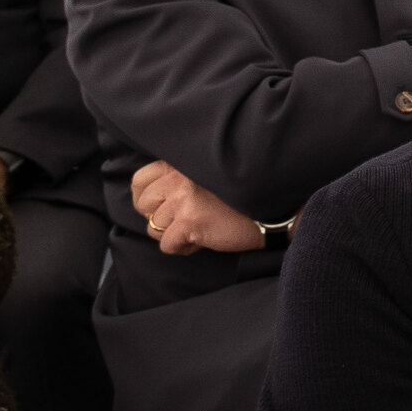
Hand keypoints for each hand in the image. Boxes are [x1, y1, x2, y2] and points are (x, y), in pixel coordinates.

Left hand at [129, 160, 265, 255]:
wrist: (271, 210)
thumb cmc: (239, 194)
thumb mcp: (206, 175)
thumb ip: (179, 179)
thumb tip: (151, 198)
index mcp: (181, 163)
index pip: (140, 180)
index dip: (147, 198)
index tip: (163, 205)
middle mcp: (179, 178)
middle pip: (143, 206)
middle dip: (158, 218)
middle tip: (183, 219)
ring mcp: (183, 199)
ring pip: (154, 228)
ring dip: (174, 234)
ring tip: (199, 228)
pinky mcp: (190, 221)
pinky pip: (168, 245)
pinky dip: (184, 247)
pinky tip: (203, 238)